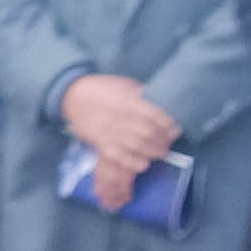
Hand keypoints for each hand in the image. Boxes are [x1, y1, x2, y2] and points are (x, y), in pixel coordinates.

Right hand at [64, 73, 180, 173]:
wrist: (74, 96)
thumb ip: (141, 95)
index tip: (175, 130)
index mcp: (127, 101)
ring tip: (161, 153)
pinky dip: (131, 162)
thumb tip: (161, 104)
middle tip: (169, 144)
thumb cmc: (103, 89)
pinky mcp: (99, 143)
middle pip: (146, 133)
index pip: (153, 115)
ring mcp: (108, 131)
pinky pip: (117, 156)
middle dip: (162, 141)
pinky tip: (143, 165)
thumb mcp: (124, 85)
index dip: (167, 125)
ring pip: (135, 146)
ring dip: (151, 152)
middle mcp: (118, 117)